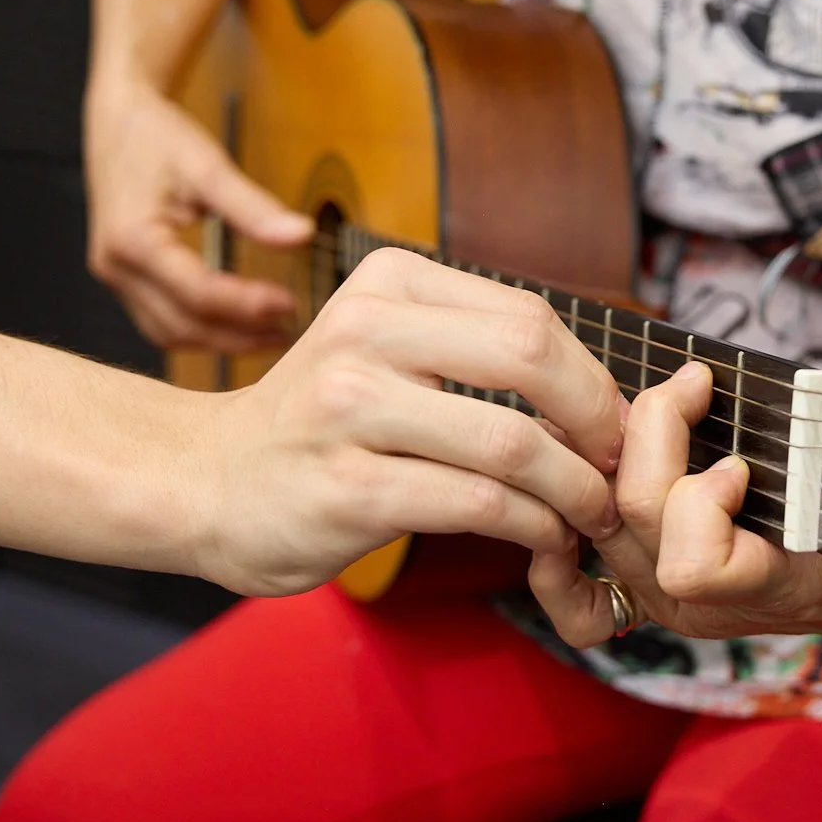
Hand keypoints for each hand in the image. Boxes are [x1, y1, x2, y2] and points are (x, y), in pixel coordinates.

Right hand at [85, 77, 313, 351]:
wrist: (118, 122)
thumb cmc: (158, 137)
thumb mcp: (208, 165)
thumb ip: (253, 207)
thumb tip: (302, 236)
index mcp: (132, 239)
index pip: (198, 292)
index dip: (247, 304)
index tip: (290, 303)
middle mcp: (116, 267)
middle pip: (183, 325)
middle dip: (238, 335)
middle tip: (290, 331)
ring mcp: (115, 278)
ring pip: (169, 333)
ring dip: (221, 343)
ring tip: (272, 336)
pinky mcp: (125, 280)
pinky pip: (161, 322)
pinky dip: (201, 331)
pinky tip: (238, 327)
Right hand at [182, 248, 625, 598]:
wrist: (204, 481)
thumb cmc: (321, 423)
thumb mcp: (385, 348)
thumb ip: (475, 347)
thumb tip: (602, 388)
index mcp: (388, 283)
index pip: (530, 317)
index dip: (594, 376)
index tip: (616, 424)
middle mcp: (364, 332)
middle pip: (530, 356)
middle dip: (597, 420)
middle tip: (618, 466)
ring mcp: (349, 411)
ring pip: (511, 443)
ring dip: (574, 488)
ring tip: (590, 512)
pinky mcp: (346, 490)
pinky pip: (476, 505)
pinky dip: (532, 527)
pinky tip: (544, 538)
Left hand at [526, 362, 821, 646]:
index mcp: (769, 585)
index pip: (693, 566)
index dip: (704, 503)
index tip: (739, 464)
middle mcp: (702, 602)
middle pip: (636, 515)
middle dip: (655, 429)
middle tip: (693, 383)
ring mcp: (662, 597)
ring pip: (602, 517)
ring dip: (616, 449)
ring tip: (650, 403)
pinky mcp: (639, 588)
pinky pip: (576, 589)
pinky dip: (565, 538)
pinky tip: (583, 479)